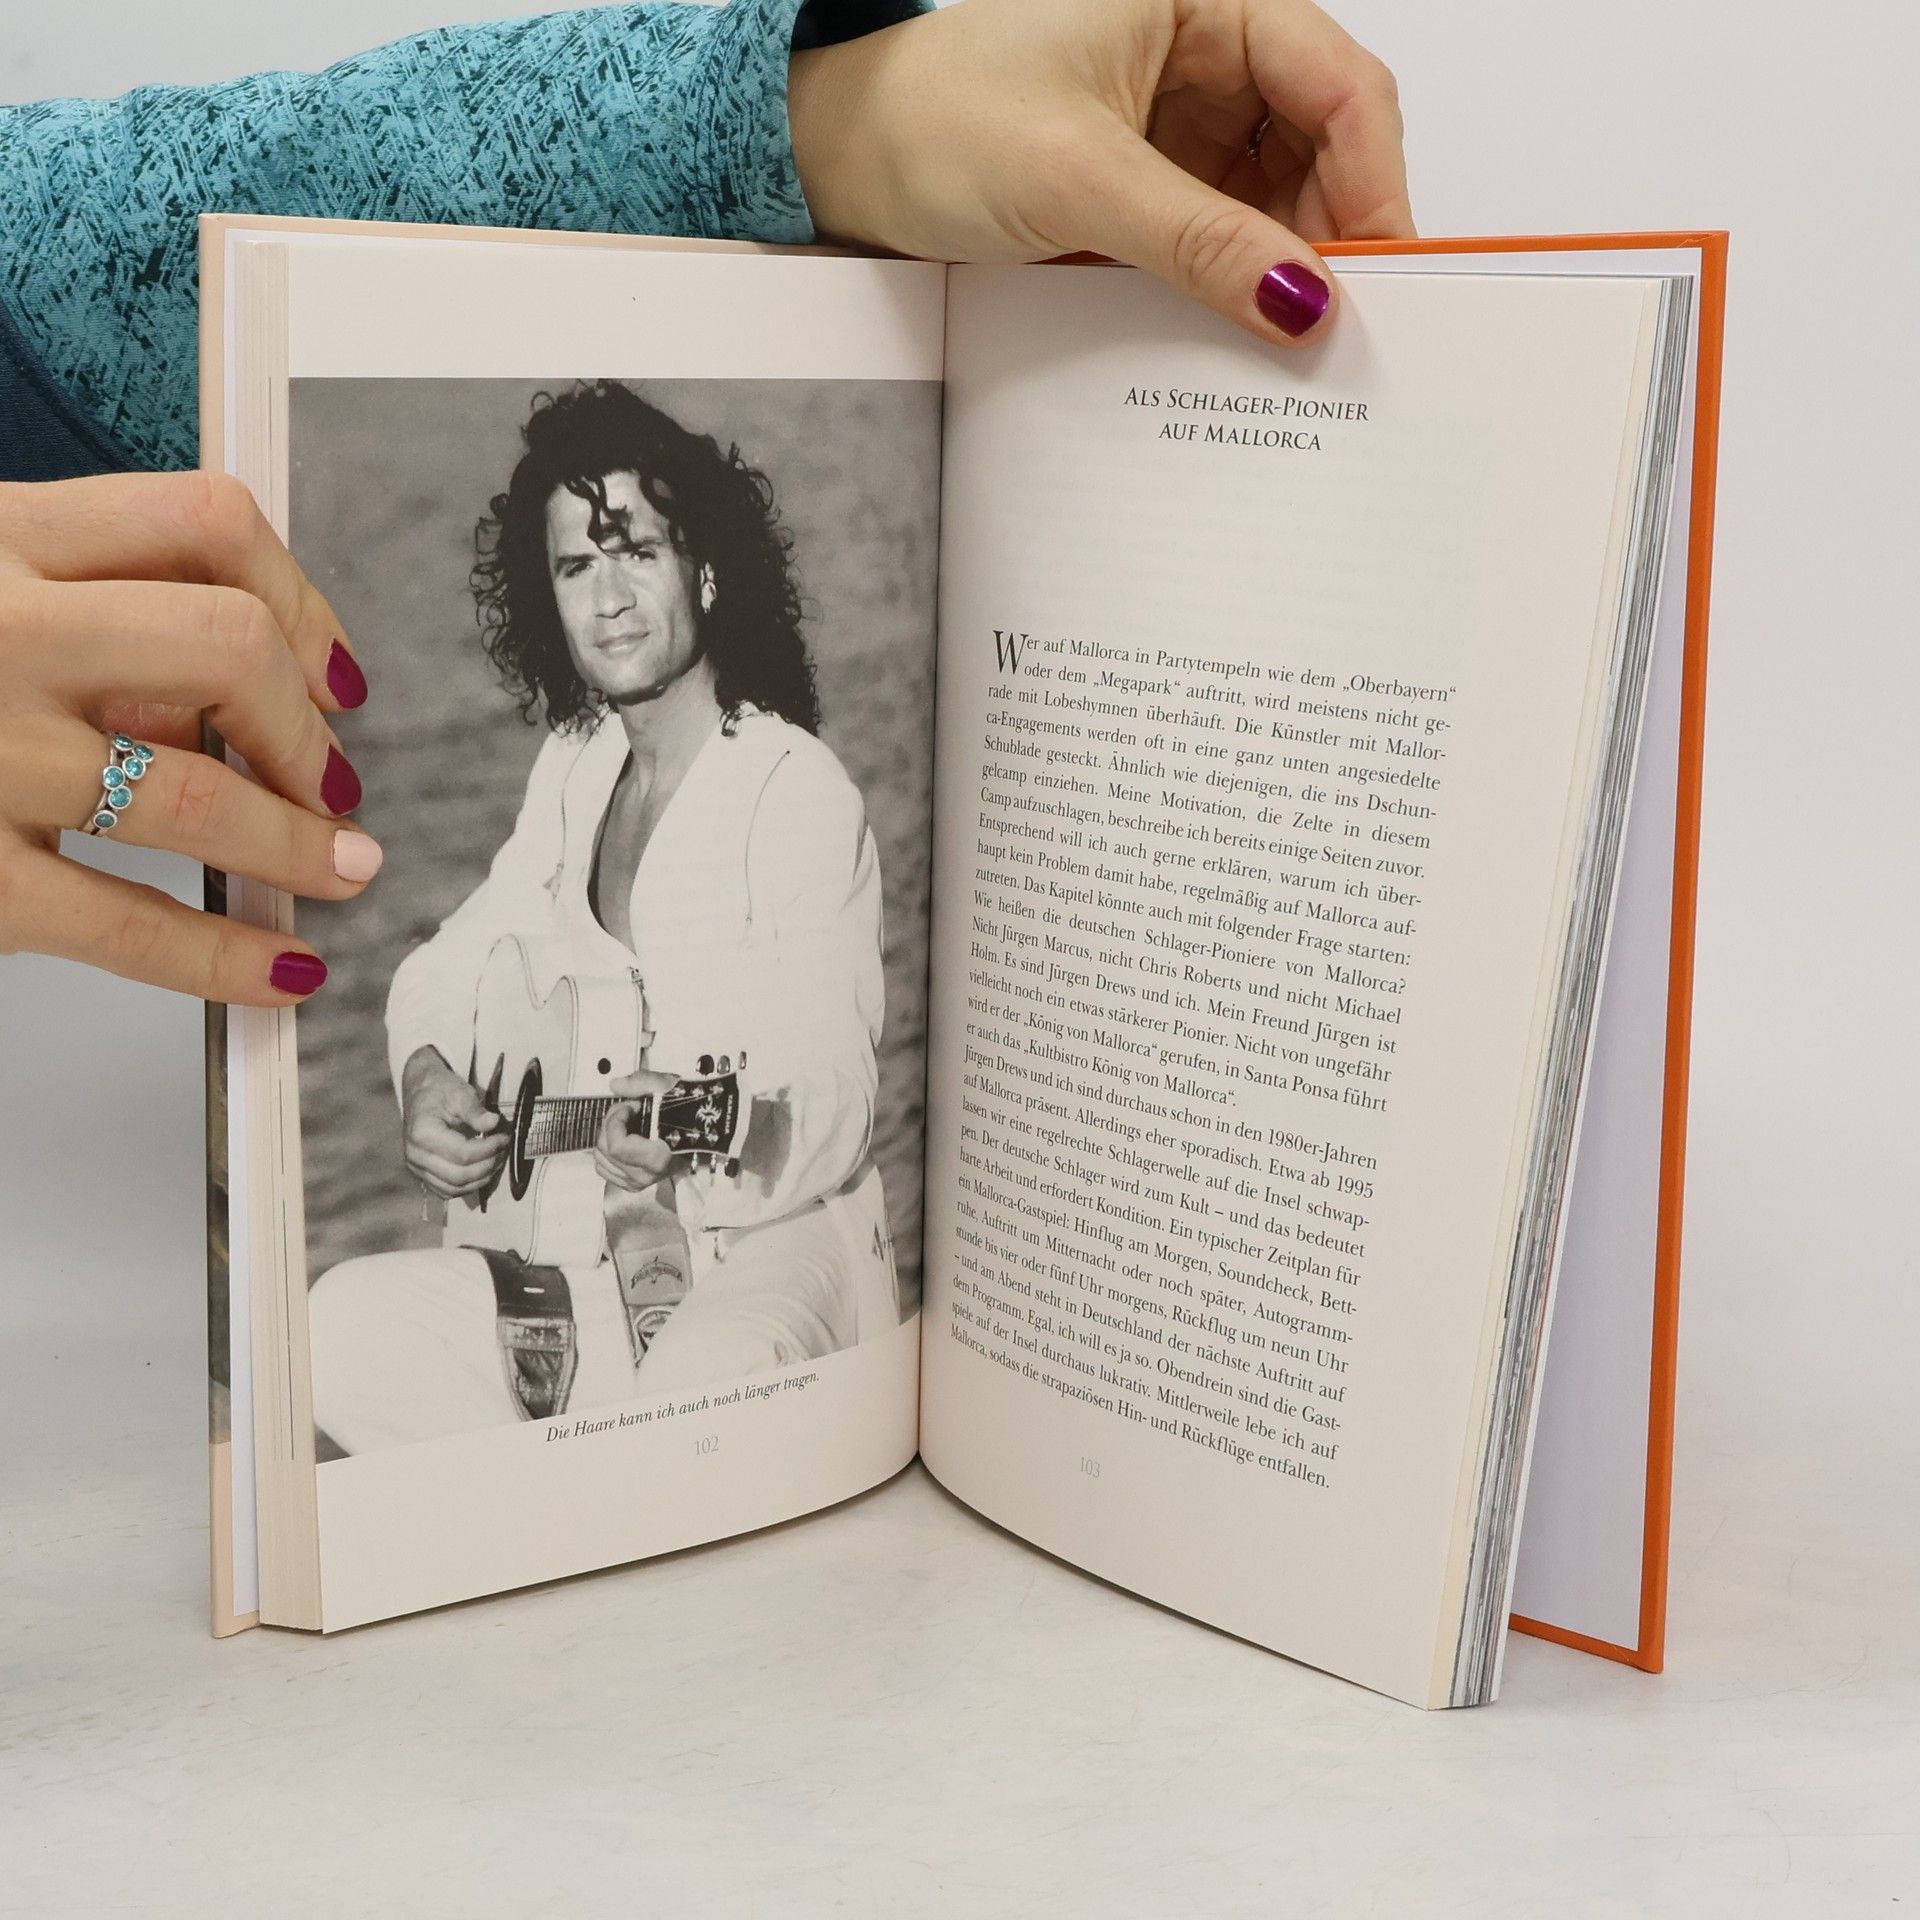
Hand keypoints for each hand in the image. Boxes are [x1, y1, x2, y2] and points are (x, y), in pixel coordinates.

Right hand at [0, 472, 379, 1001]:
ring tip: (339, 869)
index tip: (332, 674)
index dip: (302, 603)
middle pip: (229, 646)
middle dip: (307, 732)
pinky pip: (128, 926)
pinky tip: (281, 973)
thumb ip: (93, 612)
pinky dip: (227, 961)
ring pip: (197, 795)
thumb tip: (251, 698)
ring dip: (300, 845)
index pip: (207, 523)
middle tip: (333, 785)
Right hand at [402, 1045, 507, 1200]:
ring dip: (482, 1178)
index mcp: (422, 1134)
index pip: (462, 1154)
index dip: (489, 1149)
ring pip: (454, 1188)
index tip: (505, 1136)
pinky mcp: (423, 1175)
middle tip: (504, 1147)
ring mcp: (417, 1168)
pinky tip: (484, 1170)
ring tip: (498, 1158)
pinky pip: (447, 1191)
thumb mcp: (459, 1092)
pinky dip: (469, 1185)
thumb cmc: (440, 1090)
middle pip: (459, 1176)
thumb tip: (494, 1123)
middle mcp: (415, 1155)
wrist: (421, 1092)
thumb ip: (476, 1110)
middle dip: (489, 1165)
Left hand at [593, 1069, 680, 1194]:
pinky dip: (606, 1154)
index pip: (617, 1146)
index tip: (630, 1106)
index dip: (616, 1120)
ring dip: (607, 1137)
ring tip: (625, 1124)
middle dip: (611, 1123)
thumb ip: (641, 1083)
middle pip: (606, 1150)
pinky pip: (605, 1170)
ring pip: (601, 1160)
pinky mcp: (635, 1182)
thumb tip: (617, 1085)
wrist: (706, 1128)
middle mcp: (647, 1174)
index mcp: (658, 1158)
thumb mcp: (668, 1089)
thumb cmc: (691, 1111)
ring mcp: (640, 1181)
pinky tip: (619, 1139)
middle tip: (628, 1110)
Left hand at [790, 0, 1411, 345]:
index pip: (1336, 83)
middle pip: (1321, 144)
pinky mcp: (1151, 183)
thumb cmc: (936, 121)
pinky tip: (1235, 331)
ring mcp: (1180, 121)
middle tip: (1336, 329)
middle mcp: (1203, 53)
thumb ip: (1200, 241)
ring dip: (1283, 267)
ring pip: (1276, 197)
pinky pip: (1222, 234)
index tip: (1381, 272)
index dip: (1372, 179)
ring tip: (1282, 342)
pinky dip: (1235, 283)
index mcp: (1202, 1)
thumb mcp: (1080, 179)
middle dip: (1333, 233)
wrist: (845, 159)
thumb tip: (1300, 301)